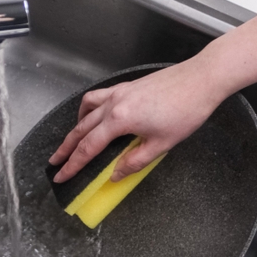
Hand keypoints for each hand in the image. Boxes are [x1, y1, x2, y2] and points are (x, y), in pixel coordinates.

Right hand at [48, 60, 231, 182]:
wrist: (201, 80)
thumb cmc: (186, 111)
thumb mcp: (161, 145)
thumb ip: (134, 161)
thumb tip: (115, 174)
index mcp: (119, 120)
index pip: (88, 148)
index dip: (73, 164)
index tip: (61, 176)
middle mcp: (114, 104)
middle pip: (81, 129)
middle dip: (66, 148)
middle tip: (55, 162)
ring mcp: (120, 92)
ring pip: (87, 110)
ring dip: (75, 126)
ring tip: (72, 140)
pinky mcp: (128, 86)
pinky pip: (99, 97)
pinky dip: (90, 108)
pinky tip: (95, 116)